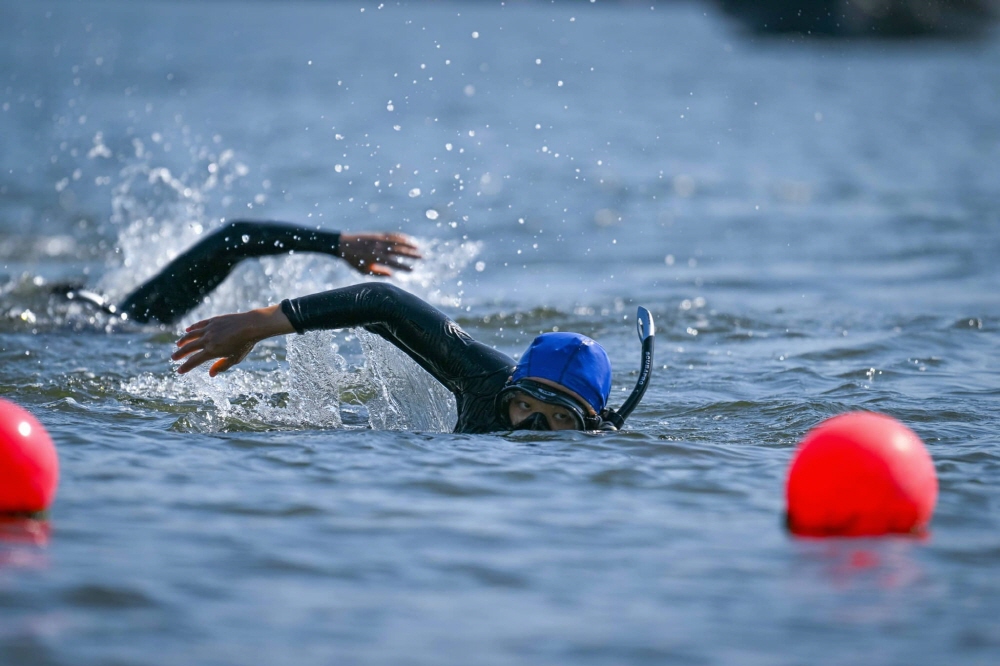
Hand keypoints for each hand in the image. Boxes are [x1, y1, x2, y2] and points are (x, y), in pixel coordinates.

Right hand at [171, 305, 293, 375]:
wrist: (251, 325)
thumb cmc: (245, 344)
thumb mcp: (234, 358)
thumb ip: (222, 366)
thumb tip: (210, 374)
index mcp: (212, 351)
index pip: (194, 361)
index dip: (186, 367)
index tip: (179, 371)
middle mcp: (208, 339)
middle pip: (189, 348)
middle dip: (180, 353)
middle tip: (173, 358)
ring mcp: (209, 329)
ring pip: (191, 335)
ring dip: (183, 340)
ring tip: (178, 344)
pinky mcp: (213, 320)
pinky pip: (199, 324)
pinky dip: (192, 328)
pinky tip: (188, 330)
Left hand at [338, 232, 420, 276]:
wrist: (343, 244)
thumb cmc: (354, 261)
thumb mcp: (364, 270)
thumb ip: (379, 272)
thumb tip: (392, 274)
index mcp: (374, 258)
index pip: (392, 263)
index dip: (403, 267)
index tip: (413, 270)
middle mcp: (378, 248)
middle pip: (398, 251)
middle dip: (411, 254)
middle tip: (422, 257)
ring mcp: (378, 240)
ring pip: (396, 241)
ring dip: (408, 244)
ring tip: (418, 247)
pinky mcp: (378, 235)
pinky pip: (391, 235)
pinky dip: (401, 237)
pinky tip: (408, 239)